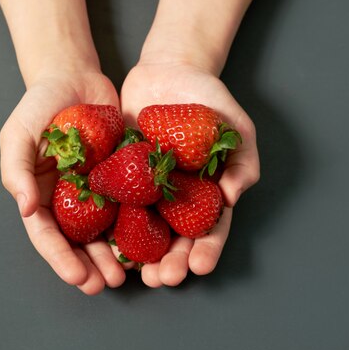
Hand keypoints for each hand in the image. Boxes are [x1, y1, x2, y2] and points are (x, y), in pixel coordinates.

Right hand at [0, 69, 125, 293]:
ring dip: (114, 254)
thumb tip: (25, 210)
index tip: (77, 278)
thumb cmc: (38, 104)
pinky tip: (149, 240)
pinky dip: (137, 224)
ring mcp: (95, 188)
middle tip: (106, 284)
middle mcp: (67, 198)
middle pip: (77, 240)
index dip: (60, 258)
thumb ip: (16, 170)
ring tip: (128, 274)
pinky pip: (129, 203)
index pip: (47, 234)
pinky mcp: (120, 175)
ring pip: (105, 229)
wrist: (73, 76)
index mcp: (40, 194)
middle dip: (90, 265)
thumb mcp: (18, 134)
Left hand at [118, 61, 259, 286]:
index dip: (205, 249)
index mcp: (204, 192)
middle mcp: (173, 196)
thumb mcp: (237, 126)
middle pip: (172, 237)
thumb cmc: (208, 99)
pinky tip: (105, 240)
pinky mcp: (117, 172)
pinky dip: (109, 221)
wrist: (167, 70)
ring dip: (138, 254)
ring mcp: (143, 187)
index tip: (199, 265)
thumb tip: (234, 198)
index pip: (208, 228)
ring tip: (134, 272)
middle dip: (170, 262)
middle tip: (162, 278)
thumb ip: (244, 161)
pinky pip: (112, 200)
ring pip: (141, 228)